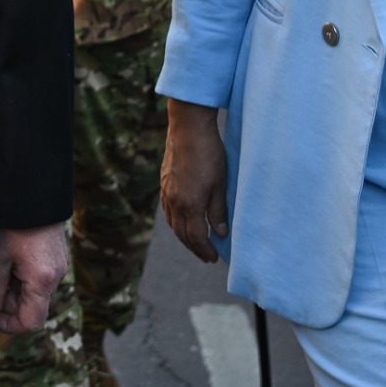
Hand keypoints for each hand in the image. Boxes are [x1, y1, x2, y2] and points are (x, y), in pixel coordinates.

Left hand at [0, 225, 68, 333]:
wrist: (32, 191)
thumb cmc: (13, 223)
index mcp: (42, 281)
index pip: (30, 323)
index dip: (7, 325)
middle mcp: (57, 278)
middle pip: (32, 309)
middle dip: (8, 306)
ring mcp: (59, 268)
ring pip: (35, 295)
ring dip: (14, 292)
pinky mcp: (57, 259)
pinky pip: (40, 281)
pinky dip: (23, 280)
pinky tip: (9, 262)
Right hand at [162, 99, 230, 261]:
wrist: (188, 127)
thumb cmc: (209, 153)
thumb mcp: (220, 183)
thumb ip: (218, 210)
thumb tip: (221, 233)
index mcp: (190, 204)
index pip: (196, 237)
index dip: (205, 250)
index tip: (214, 258)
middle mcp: (174, 201)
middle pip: (182, 234)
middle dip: (194, 248)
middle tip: (206, 256)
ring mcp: (166, 191)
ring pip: (173, 223)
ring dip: (184, 236)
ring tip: (195, 242)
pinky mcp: (164, 182)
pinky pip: (167, 210)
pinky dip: (175, 221)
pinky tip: (182, 220)